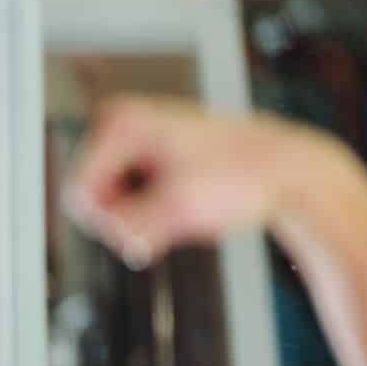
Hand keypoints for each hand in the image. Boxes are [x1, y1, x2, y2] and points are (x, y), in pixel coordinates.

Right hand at [65, 95, 321, 266]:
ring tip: (187, 208)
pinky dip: (157, 208)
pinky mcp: (148, 151)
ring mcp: (134, 135)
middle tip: (174, 217)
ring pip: (113, 199)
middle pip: (94, 197)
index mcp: (120, 123)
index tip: (149, 227)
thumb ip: (133, 229)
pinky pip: (131, 194)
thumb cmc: (243, 176)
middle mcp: (121, 122)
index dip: (111, 222)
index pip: (80, 195)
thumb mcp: (180, 209)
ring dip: (147, 216)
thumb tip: (122, 244)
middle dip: (131, 217)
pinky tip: (188, 203)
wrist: (286, 167)